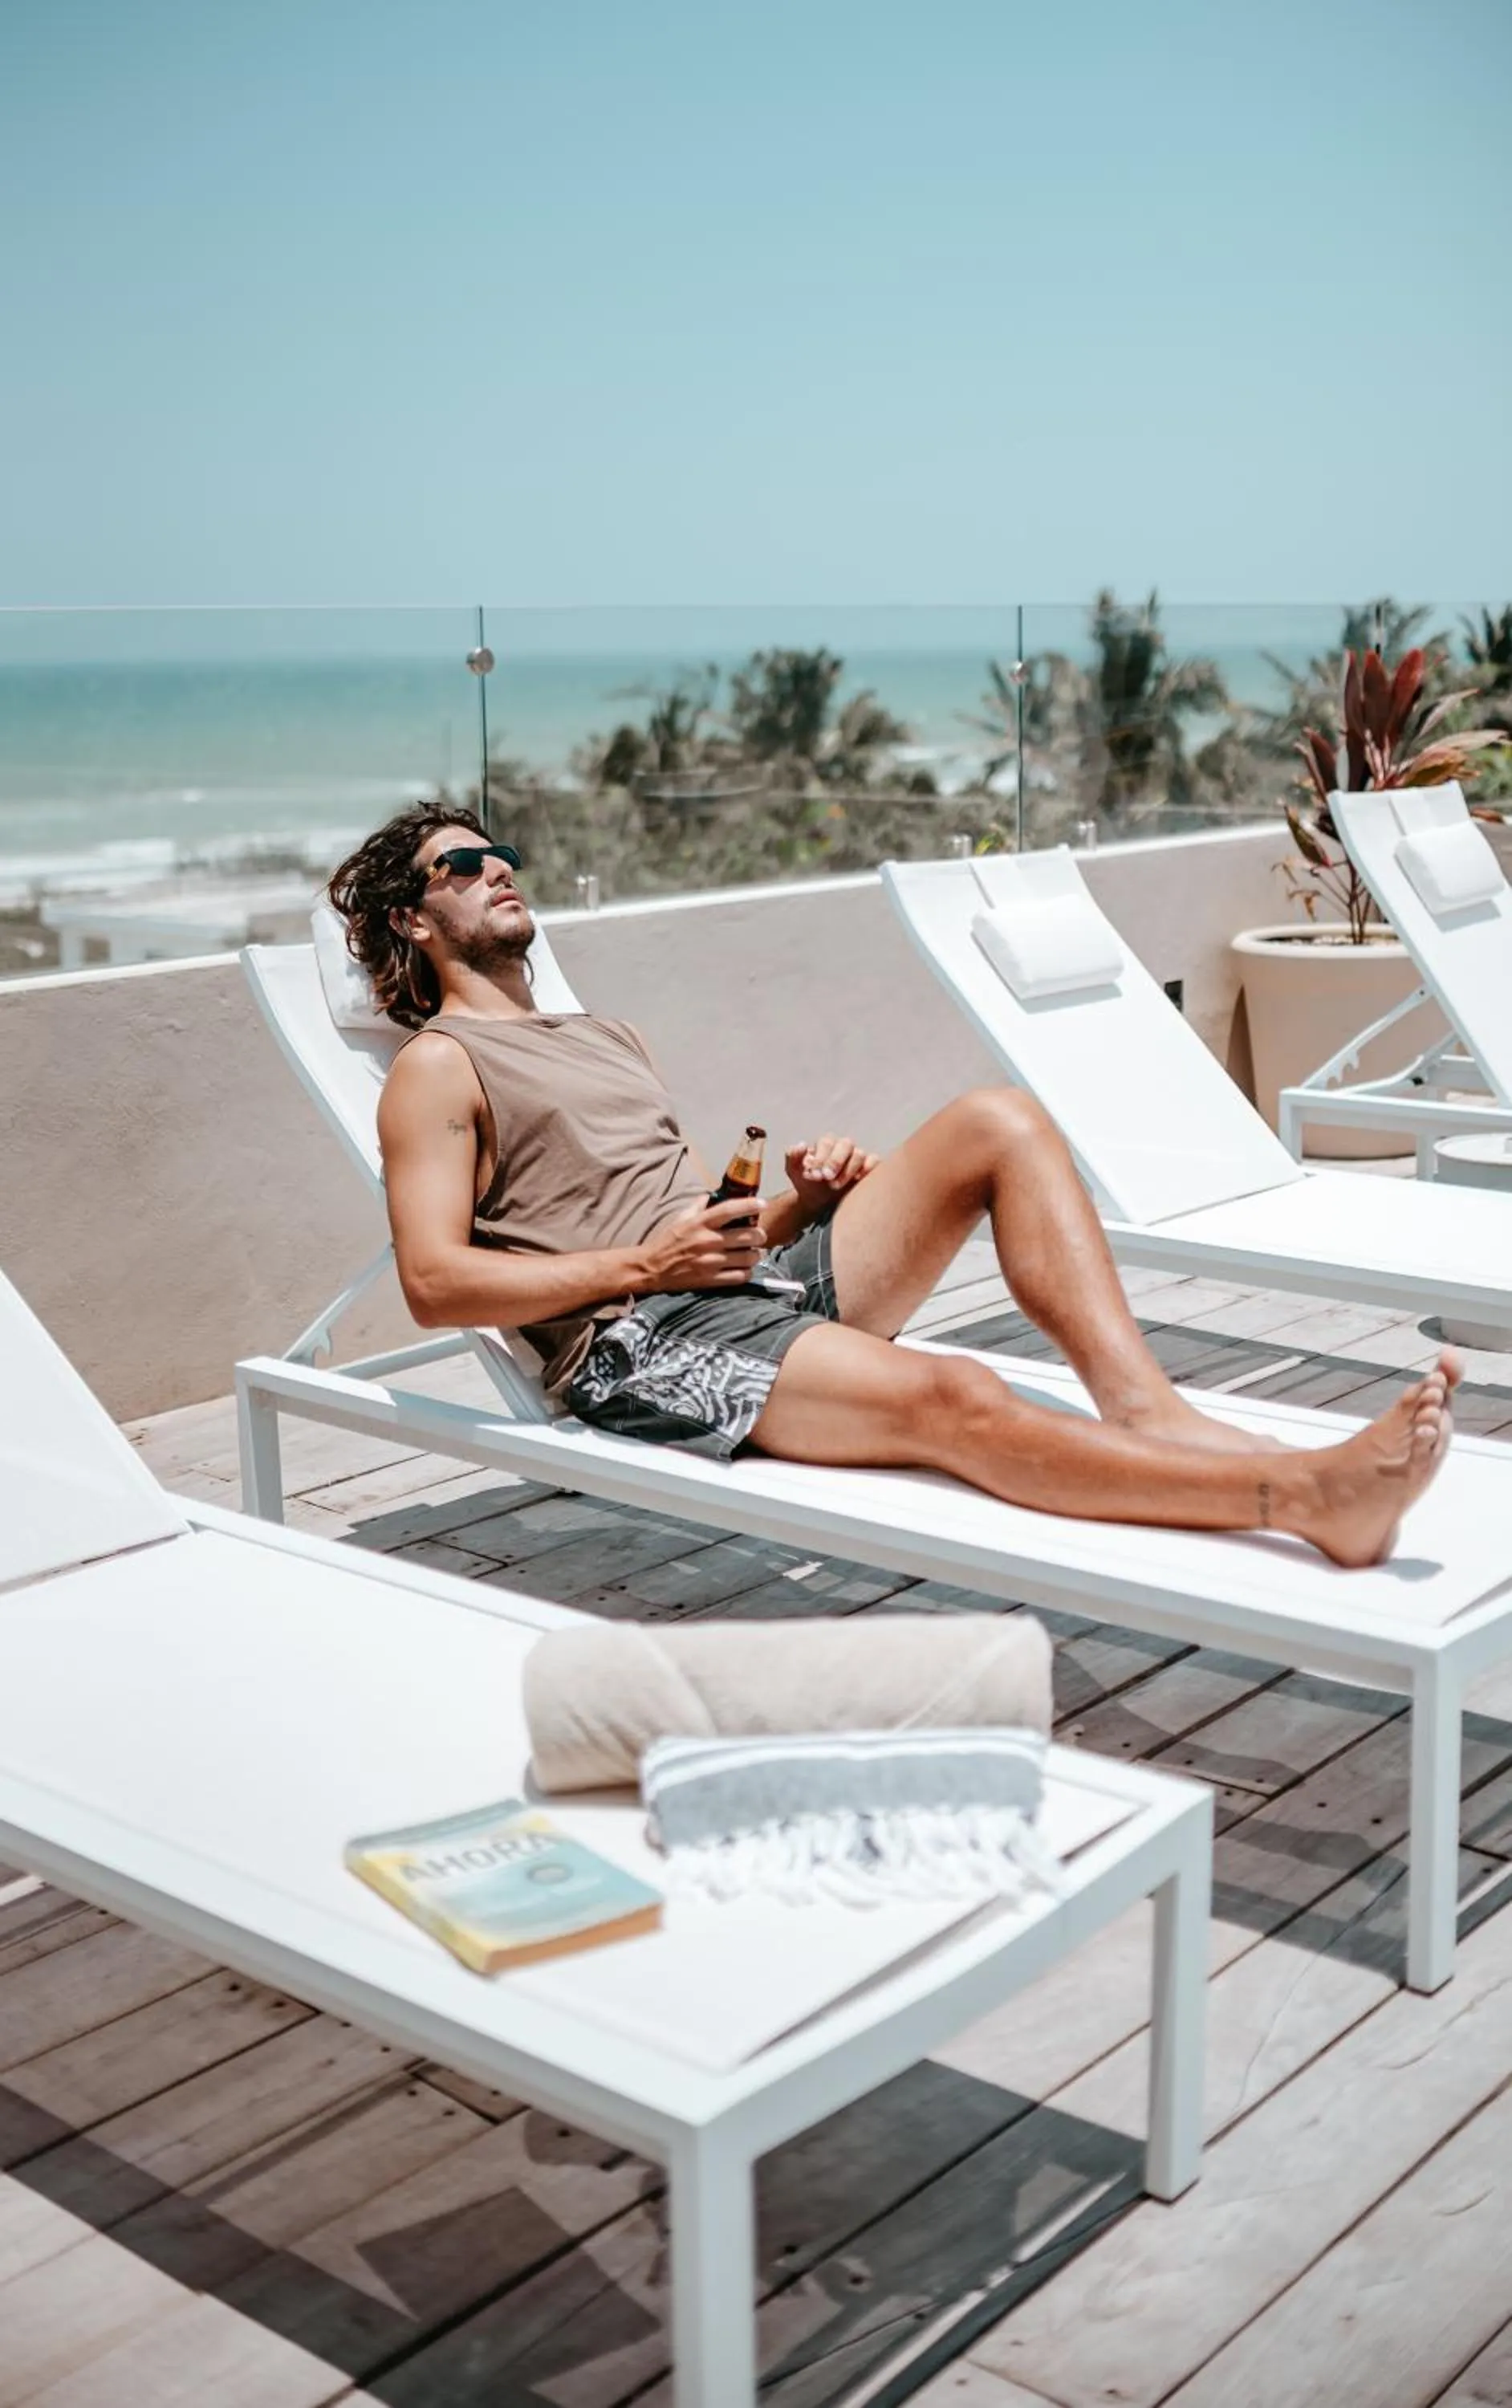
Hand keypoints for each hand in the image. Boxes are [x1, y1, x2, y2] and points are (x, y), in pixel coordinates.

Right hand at [634, 1198, 767, 1293]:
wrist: (651, 1269)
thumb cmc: (667, 1242)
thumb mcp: (680, 1219)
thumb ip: (699, 1205)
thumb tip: (714, 1194)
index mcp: (700, 1223)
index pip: (730, 1210)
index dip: (750, 1205)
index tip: (762, 1203)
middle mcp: (707, 1241)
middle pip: (747, 1235)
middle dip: (759, 1234)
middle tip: (758, 1235)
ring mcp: (711, 1262)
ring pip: (749, 1257)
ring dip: (755, 1254)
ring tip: (753, 1252)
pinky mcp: (711, 1280)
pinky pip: (741, 1276)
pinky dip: (747, 1272)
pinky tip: (744, 1268)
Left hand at [785, 1134, 878, 1215]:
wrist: (817, 1201)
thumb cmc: (807, 1182)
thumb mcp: (794, 1171)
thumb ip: (793, 1157)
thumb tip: (801, 1145)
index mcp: (826, 1143)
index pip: (827, 1142)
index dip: (821, 1158)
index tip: (814, 1175)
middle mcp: (844, 1147)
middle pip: (846, 1144)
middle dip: (835, 1161)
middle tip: (826, 1178)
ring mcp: (858, 1156)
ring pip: (859, 1154)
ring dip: (848, 1170)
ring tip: (834, 1185)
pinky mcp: (870, 1168)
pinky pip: (874, 1162)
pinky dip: (868, 1169)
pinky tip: (857, 1181)